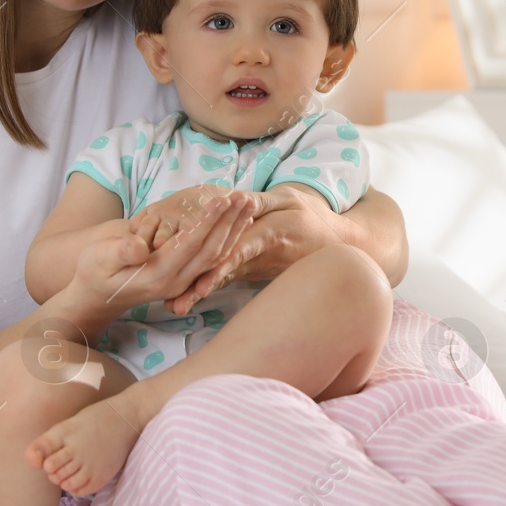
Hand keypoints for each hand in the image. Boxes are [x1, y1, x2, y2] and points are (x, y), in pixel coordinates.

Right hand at [68, 192, 255, 321]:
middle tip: (245, 196)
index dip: (208, 221)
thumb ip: (120, 252)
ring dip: (234, 228)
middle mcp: (176, 281)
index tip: (222, 199)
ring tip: (248, 203)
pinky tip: (237, 222)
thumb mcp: (98, 259)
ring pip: (216, 254)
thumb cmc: (93, 272)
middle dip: (230, 222)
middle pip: (211, 249)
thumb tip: (140, 245)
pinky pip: (212, 258)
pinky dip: (228, 238)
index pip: (191, 245)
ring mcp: (182, 282)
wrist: (94, 296)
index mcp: (158, 275)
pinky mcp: (184, 278)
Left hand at [162, 185, 336, 313]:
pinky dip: (208, 287)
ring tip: (177, 307)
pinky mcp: (252, 271)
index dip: (220, 269)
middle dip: (200, 288)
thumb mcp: (288, 200)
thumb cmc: (307, 215)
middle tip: (177, 304)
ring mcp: (255, 267)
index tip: (201, 286)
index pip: (240, 253)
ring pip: (224, 279)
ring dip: (200, 293)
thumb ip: (262, 201)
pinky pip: (228, 278)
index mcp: (268, 236)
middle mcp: (259, 257)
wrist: (329, 241)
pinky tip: (188, 297)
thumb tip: (237, 199)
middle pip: (225, 273)